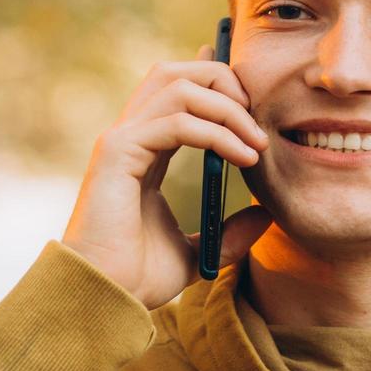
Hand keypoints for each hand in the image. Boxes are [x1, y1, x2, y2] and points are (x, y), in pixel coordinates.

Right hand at [61, 44, 273, 308]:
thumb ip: (228, 233)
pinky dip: (217, 133)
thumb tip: (266, 215)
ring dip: (227, 107)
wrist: (104, 297)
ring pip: (178, 87)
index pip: (176, 91)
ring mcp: (120, 140)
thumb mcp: (196, 252)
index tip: (254, 101)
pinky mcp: (118, 152)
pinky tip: (242, 159)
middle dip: (223, 82)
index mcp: (142, 151)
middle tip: (257, 121)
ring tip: (256, 143)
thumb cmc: (136, 278)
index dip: (214, 80)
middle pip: (175, 72)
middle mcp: (129, 136)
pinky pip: (178, 122)